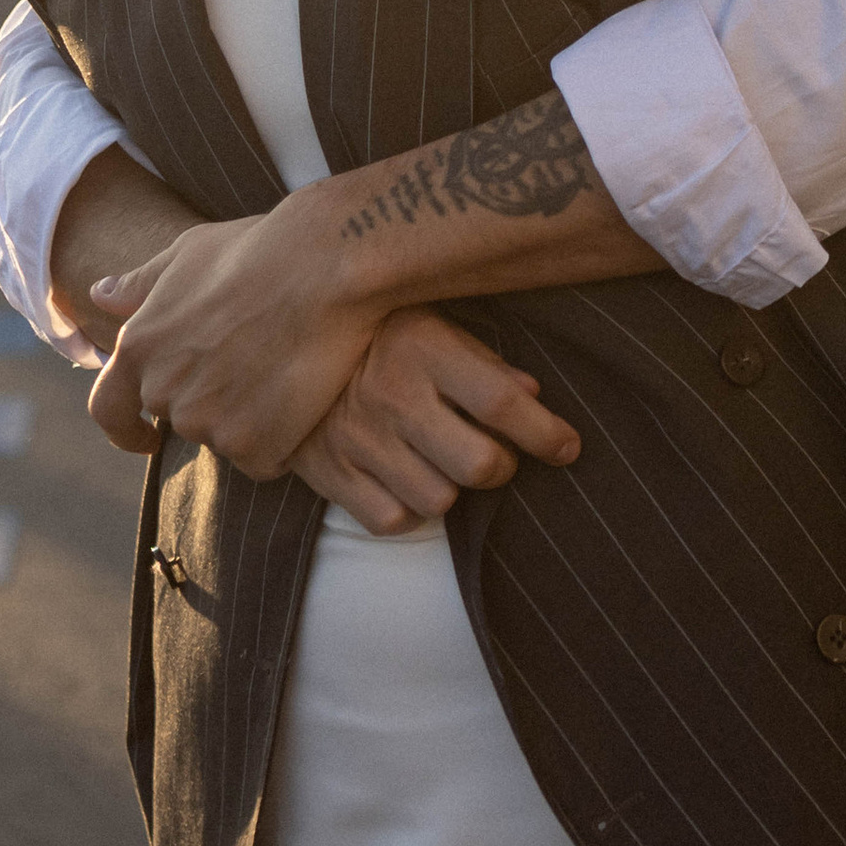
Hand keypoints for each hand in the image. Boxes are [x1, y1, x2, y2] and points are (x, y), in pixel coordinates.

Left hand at [87, 205, 383, 471]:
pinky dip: (281, 441)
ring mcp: (206, 422)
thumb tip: (100, 294)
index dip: (125, 429)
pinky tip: (301, 397)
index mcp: (139, 345)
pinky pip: (263, 458)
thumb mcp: (189, 253)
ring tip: (284, 371)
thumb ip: (142, 284)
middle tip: (255, 366)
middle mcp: (163, 390)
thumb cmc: (260, 249)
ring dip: (249, 420)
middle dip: (212, 402)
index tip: (145, 439)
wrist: (325, 269)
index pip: (108, 409)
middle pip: (182, 418)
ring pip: (224, 438)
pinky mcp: (252, 445)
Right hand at [283, 307, 578, 532]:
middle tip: (497, 454)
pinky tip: (406, 479)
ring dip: (453, 489)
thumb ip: (483, 362)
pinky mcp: (328, 473)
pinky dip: (409, 509)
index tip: (568, 447)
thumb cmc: (378, 334)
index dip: (547, 434)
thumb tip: (533, 395)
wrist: (277, 343)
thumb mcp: (432, 325)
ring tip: (442, 462)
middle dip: (502, 467)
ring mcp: (357, 438)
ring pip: (440, 501)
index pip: (501, 404)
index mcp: (422, 347)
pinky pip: (393, 520)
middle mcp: (390, 395)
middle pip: (480, 465)